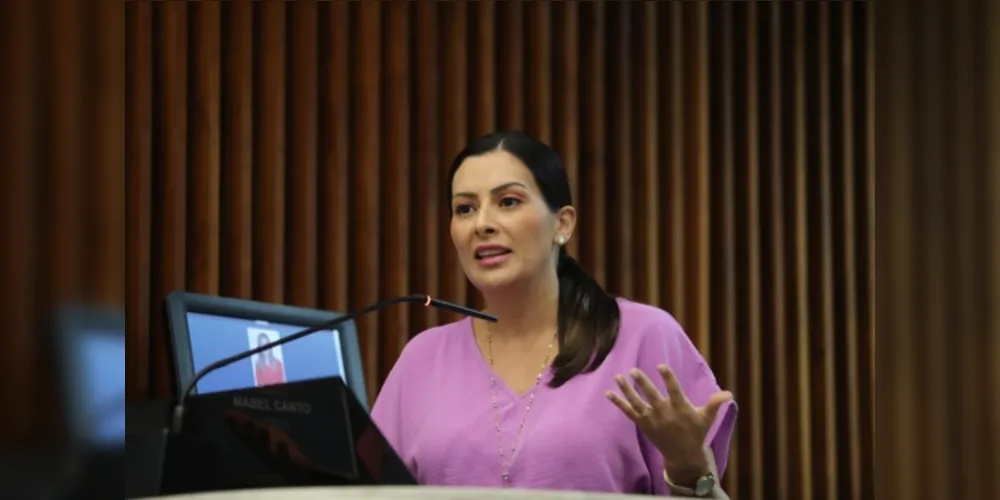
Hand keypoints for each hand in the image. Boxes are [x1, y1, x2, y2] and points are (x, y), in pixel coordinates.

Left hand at [606, 364, 731, 483]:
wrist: (682, 455)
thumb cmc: (696, 432)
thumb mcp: (706, 418)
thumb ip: (714, 404)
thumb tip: (729, 394)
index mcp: (681, 409)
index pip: (674, 391)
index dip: (668, 378)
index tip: (661, 365)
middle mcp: (664, 414)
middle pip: (652, 397)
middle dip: (643, 384)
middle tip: (633, 371)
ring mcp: (652, 420)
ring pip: (637, 403)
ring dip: (626, 390)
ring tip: (618, 377)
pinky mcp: (643, 424)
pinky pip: (628, 412)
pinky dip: (618, 403)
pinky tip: (608, 393)